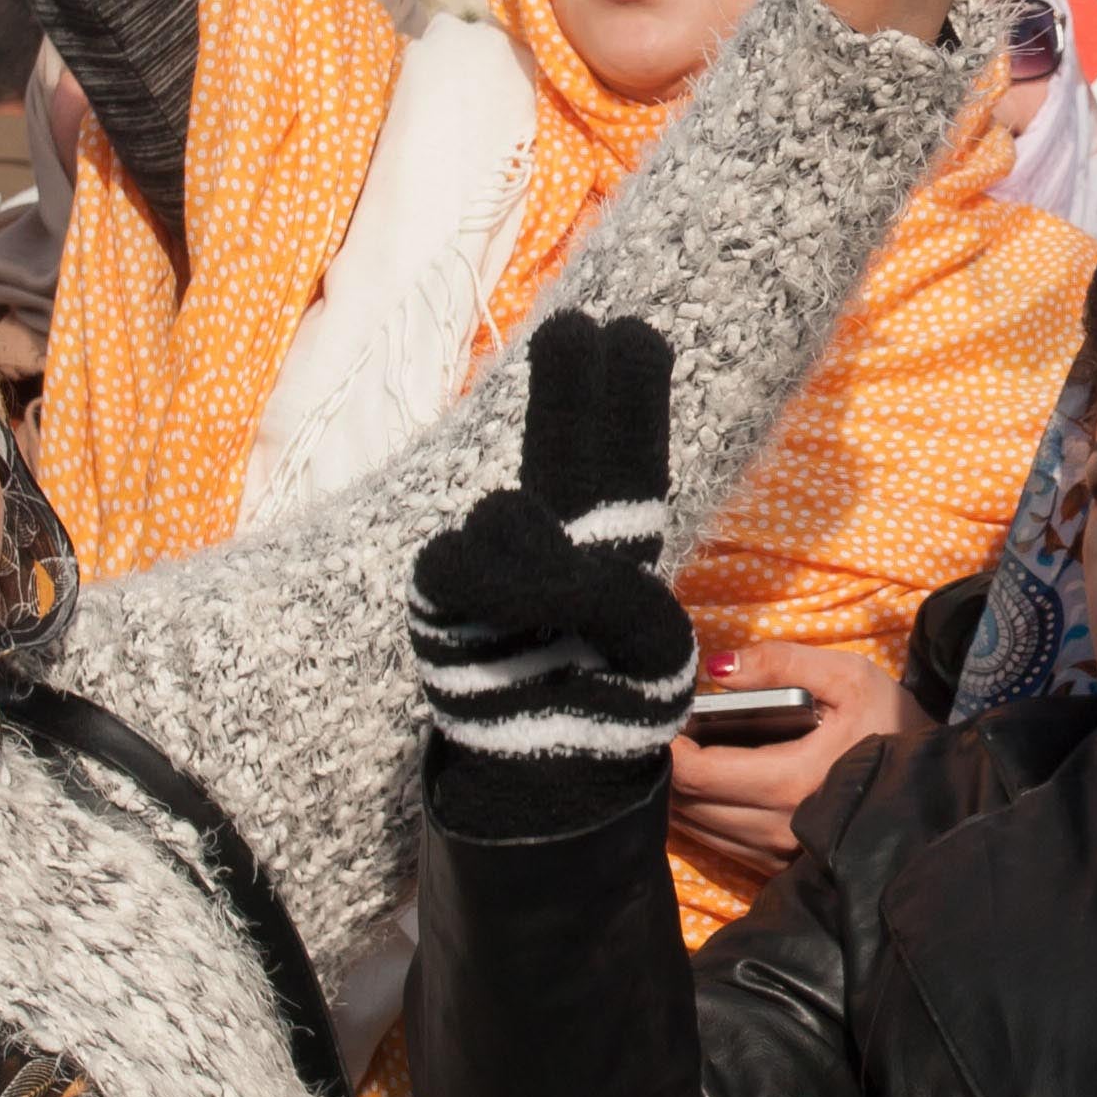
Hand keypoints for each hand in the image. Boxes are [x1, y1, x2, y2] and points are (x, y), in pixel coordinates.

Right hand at [411, 314, 695, 814]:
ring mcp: (493, 556)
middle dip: (572, 383)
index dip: (630, 396)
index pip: (628, 457)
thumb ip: (621, 593)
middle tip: (576, 328)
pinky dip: (485, 592)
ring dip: (535, 568)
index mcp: (620, 543)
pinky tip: (495, 627)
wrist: (552, 769)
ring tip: (544, 626)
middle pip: (565, 443)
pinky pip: (458, 562)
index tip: (635, 333)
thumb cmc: (614, 704)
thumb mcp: (654, 655)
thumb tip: (548, 549)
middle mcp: (557, 535)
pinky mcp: (442, 592)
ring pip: (507, 519)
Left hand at [664, 642, 924, 874]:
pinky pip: (717, 844)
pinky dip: (700, 814)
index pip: (697, 774)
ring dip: (678, 794)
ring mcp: (777, 855)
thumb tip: (717, 668)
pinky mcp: (777, 867)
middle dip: (667, 768)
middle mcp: (778, 828)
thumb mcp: (848, 676)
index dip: (667, 747)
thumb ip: (782, 664)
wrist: (933, 783)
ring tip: (683, 755)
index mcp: (792, 781)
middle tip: (667, 732)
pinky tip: (706, 784)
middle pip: (686, 804)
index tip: (662, 720)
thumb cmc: (890, 724)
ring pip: (696, 829)